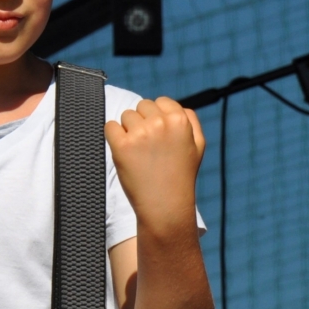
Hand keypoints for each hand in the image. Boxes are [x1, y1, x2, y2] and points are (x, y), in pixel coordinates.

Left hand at [106, 97, 205, 234]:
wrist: (165, 207)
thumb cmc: (181, 177)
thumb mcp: (197, 146)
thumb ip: (191, 121)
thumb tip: (176, 105)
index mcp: (180, 120)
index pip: (161, 101)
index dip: (157, 117)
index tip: (158, 135)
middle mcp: (160, 123)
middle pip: (142, 106)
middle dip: (143, 122)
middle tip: (148, 147)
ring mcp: (140, 134)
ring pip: (126, 116)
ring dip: (128, 130)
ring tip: (139, 154)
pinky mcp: (122, 146)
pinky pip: (110, 126)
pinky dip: (114, 136)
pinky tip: (124, 152)